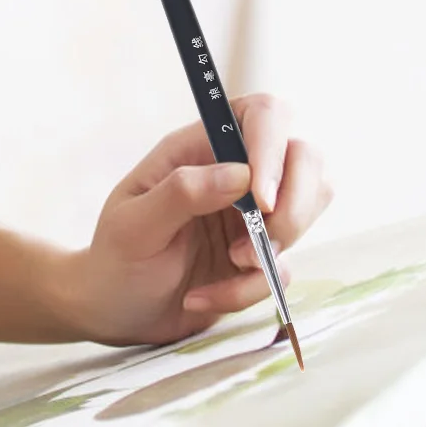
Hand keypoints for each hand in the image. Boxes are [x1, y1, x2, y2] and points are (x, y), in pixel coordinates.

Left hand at [63, 93, 332, 347]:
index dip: (272, 147)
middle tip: (256, 245)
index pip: (261, 114)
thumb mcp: (135, 225)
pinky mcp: (261, 254)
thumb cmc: (117, 259)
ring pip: (308, 207)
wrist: (116, 312)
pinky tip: (203, 297)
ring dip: (276, 249)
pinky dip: (249, 290)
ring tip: (230, 266)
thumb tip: (241, 173)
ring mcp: (252, 213)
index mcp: (198, 148)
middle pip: (304, 156)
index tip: (262, 200)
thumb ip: (182, 193)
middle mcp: (233, 172)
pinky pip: (284, 267)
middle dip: (294, 206)